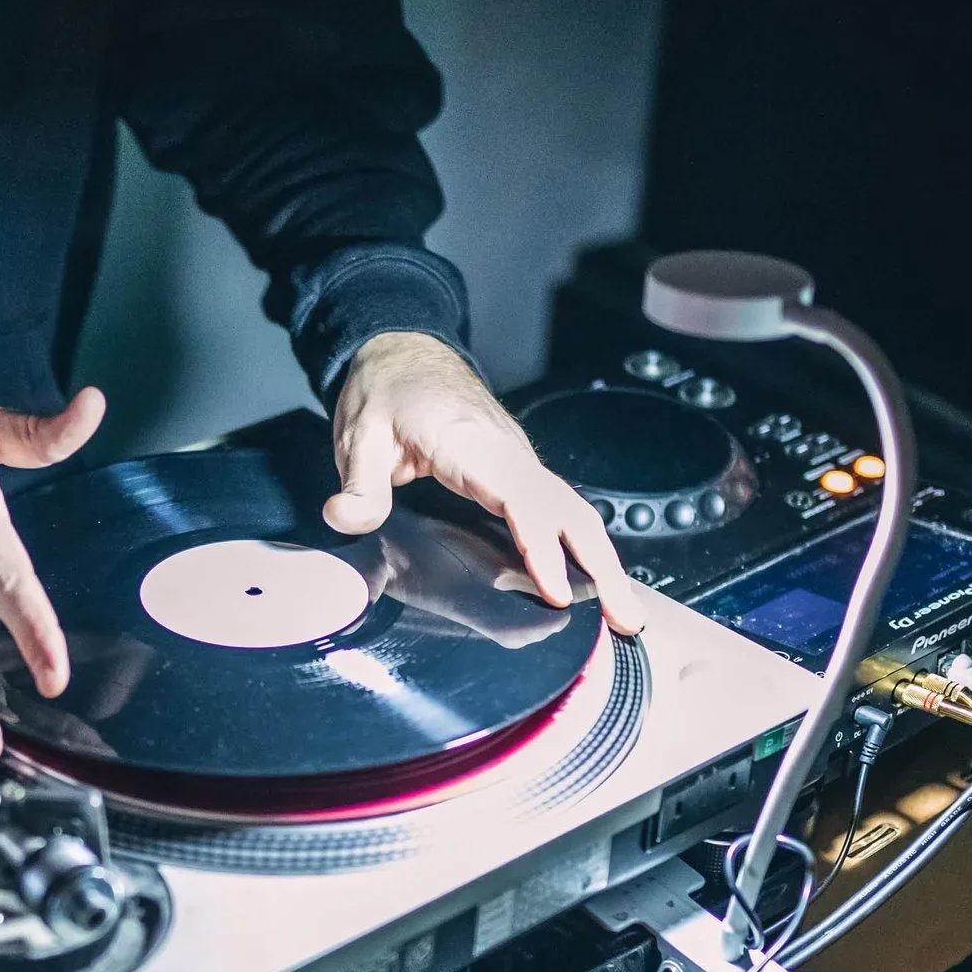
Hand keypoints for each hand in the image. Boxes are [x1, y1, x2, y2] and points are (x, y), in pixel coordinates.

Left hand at [327, 332, 643, 633]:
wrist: (403, 351)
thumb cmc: (387, 391)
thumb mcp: (359, 435)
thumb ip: (359, 484)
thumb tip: (345, 518)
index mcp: (473, 444)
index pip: (521, 499)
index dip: (542, 547)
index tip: (558, 592)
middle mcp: (509, 453)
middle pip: (569, 510)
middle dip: (602, 565)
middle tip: (627, 619)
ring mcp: (519, 462)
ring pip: (573, 511)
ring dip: (603, 561)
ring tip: (624, 613)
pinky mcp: (518, 471)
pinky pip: (558, 510)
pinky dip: (582, 546)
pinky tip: (591, 581)